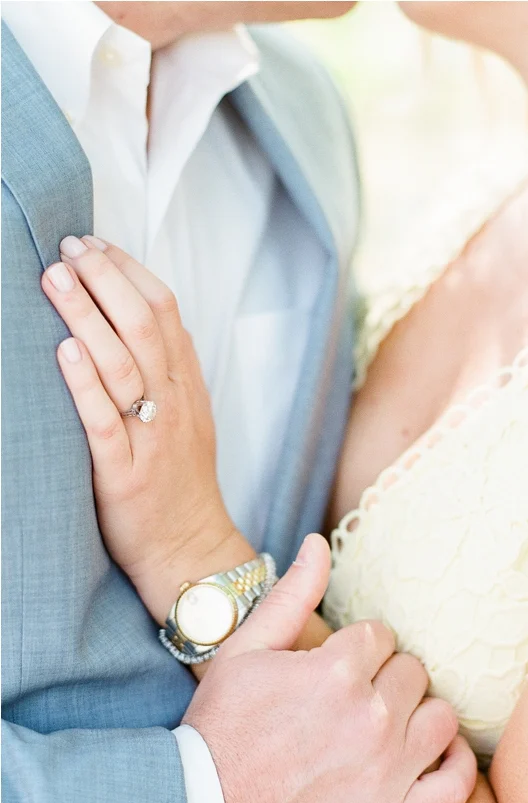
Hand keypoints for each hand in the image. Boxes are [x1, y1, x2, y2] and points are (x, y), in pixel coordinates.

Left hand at [42, 236, 249, 623]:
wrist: (191, 552)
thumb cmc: (180, 487)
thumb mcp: (185, 421)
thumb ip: (167, 373)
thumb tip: (136, 319)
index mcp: (188, 389)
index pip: (167, 314)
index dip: (131, 272)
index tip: (95, 243)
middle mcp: (174, 406)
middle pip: (145, 327)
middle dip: (105, 280)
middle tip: (69, 247)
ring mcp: (152, 438)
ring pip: (124, 364)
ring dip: (87, 315)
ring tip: (54, 277)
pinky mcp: (125, 473)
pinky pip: (105, 422)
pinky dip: (85, 384)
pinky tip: (64, 351)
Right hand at [184, 535, 478, 802]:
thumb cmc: (218, 732)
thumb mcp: (242, 653)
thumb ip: (291, 595)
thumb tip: (319, 543)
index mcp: (337, 671)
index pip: (382, 637)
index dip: (358, 652)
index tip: (335, 673)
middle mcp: (371, 717)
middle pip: (413, 674)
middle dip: (385, 682)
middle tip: (352, 705)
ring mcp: (387, 771)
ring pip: (442, 718)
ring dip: (420, 719)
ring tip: (387, 730)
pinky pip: (457, 784)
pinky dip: (457, 767)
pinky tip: (435, 758)